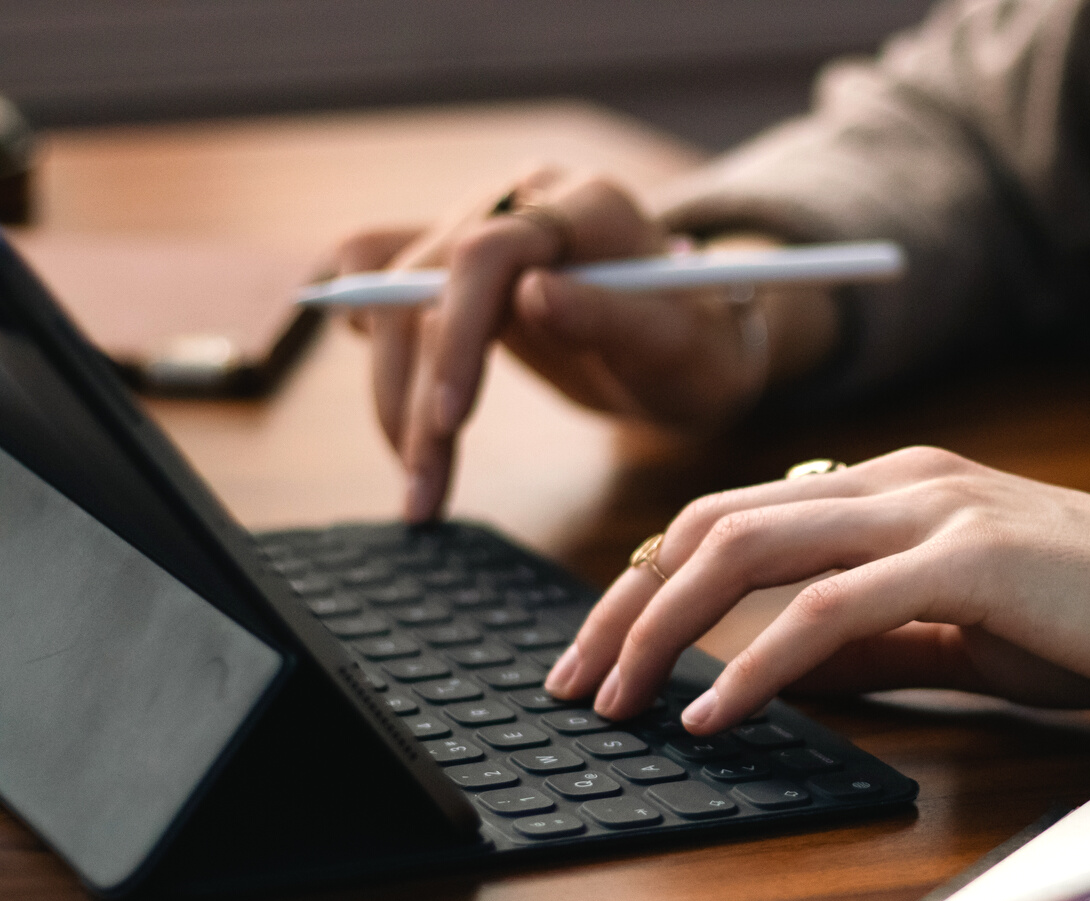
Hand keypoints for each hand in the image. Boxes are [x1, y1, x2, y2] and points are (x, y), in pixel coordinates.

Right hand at [329, 169, 839, 522]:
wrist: (687, 349)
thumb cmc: (695, 351)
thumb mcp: (679, 348)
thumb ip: (613, 317)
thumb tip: (531, 293)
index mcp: (586, 206)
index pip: (488, 251)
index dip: (458, 335)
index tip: (450, 422)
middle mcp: (521, 201)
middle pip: (425, 283)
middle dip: (416, 395)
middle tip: (425, 492)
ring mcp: (478, 225)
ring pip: (390, 296)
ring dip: (390, 394)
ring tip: (419, 485)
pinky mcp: (451, 264)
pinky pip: (380, 287)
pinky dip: (377, 352)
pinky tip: (397, 416)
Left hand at [545, 446, 1089, 725]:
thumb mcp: (967, 634)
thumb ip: (873, 644)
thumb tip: (779, 675)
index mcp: (898, 488)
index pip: (738, 516)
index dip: (656, 580)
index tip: (611, 648)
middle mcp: (901, 480)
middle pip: (712, 523)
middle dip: (624, 603)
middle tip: (576, 679)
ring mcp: (931, 508)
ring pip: (748, 550)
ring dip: (662, 629)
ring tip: (617, 700)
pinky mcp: (966, 557)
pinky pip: (824, 610)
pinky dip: (752, 662)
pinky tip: (711, 712)